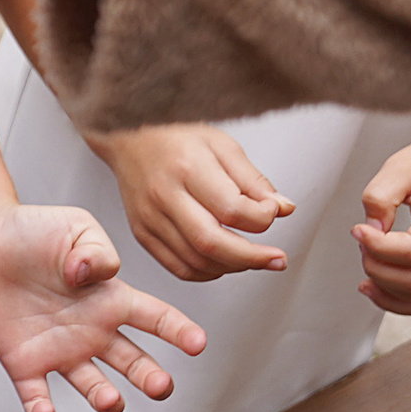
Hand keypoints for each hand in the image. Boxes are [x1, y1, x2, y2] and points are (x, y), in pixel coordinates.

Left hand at [0, 206, 207, 411]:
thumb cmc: (32, 230)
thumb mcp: (75, 228)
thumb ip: (96, 250)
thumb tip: (92, 277)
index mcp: (110, 299)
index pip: (155, 317)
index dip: (178, 331)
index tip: (198, 344)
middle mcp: (91, 331)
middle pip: (132, 362)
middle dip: (150, 377)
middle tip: (162, 386)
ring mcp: (59, 350)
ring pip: (92, 386)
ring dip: (105, 399)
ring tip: (111, 401)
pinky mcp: (24, 363)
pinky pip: (36, 396)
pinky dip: (42, 411)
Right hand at [95, 124, 293, 281]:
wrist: (127, 138)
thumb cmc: (174, 138)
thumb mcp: (221, 144)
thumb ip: (253, 180)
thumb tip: (284, 208)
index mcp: (186, 167)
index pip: (232, 209)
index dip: (262, 218)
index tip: (273, 211)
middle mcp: (163, 195)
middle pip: (212, 243)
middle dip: (253, 258)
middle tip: (277, 259)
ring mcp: (149, 218)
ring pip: (197, 262)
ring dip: (233, 267)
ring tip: (253, 258)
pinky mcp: (142, 233)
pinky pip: (178, 268)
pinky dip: (207, 273)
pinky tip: (224, 262)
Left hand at [354, 141, 410, 314]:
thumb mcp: (400, 168)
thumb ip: (380, 197)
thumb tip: (370, 231)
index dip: (379, 247)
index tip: (356, 230)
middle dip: (377, 267)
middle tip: (360, 240)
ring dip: (382, 286)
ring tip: (365, 258)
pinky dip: (394, 301)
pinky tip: (371, 286)